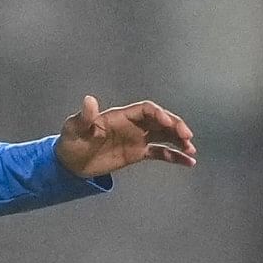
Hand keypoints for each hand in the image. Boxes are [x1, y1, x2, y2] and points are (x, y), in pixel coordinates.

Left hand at [57, 95, 196, 175]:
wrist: (71, 163)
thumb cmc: (71, 142)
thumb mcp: (75, 128)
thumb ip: (85, 117)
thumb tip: (89, 100)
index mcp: (120, 116)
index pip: (145, 110)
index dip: (158, 114)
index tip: (167, 123)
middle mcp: (133, 125)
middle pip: (160, 120)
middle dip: (175, 126)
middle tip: (187, 136)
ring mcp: (137, 139)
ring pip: (164, 135)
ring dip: (179, 140)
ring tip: (191, 149)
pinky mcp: (138, 153)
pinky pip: (161, 153)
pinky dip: (175, 156)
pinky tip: (189, 162)